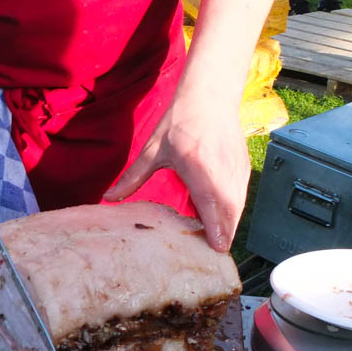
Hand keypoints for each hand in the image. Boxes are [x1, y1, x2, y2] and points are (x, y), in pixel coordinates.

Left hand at [103, 94, 248, 251]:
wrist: (209, 97)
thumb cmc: (179, 122)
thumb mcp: (152, 150)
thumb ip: (132, 177)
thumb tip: (108, 198)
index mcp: (197, 164)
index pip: (211, 201)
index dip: (216, 226)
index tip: (216, 246)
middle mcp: (221, 169)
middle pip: (229, 209)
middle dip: (224, 233)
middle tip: (212, 253)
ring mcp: (236, 169)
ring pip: (238, 205)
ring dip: (229, 224)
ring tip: (216, 243)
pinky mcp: (243, 168)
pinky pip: (240, 196)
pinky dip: (232, 212)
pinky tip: (221, 223)